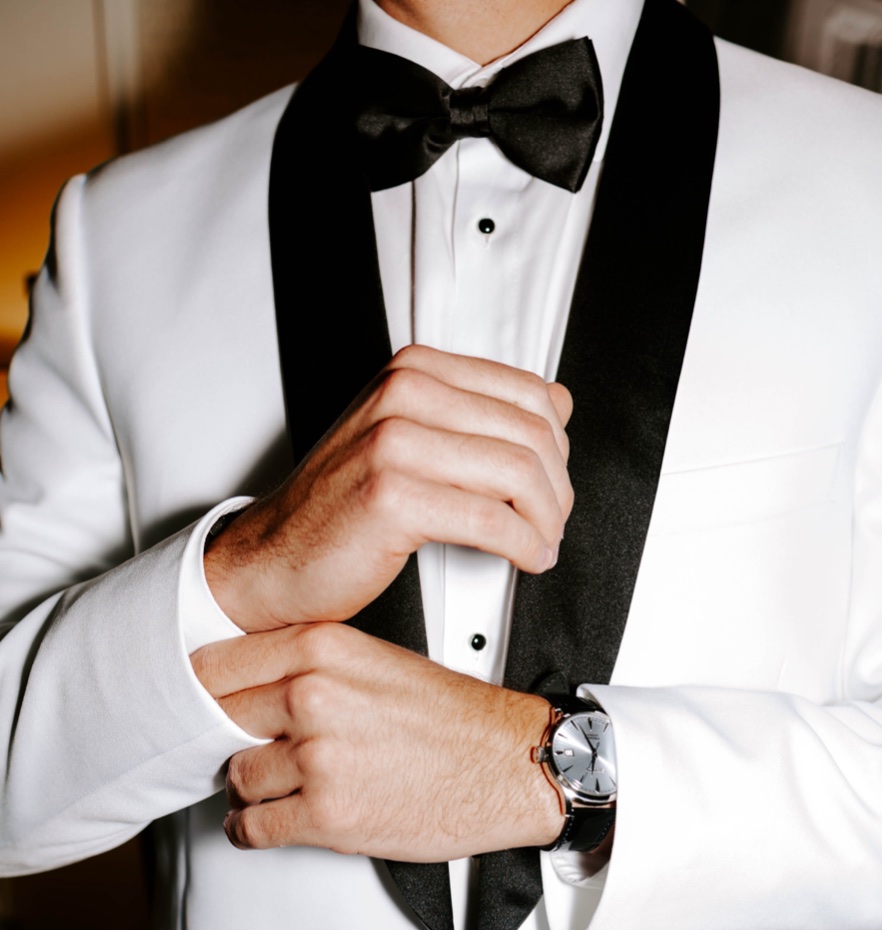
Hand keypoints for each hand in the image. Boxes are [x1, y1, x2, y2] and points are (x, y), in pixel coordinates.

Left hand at [192, 622, 563, 861]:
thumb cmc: (462, 721)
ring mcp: (317, 757)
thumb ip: (312, 667)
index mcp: (324, 648)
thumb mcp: (381, 662)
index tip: (201, 706)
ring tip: (281, 788)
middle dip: (229, 740)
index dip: (201, 691)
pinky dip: (256, 830)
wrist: (518, 766)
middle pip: (217, 720)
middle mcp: (314, 696)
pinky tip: (275, 820)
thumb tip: (251, 691)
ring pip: (236, 776)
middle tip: (249, 750)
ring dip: (253, 788)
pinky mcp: (327, 814)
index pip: (216, 665)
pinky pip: (252, 827)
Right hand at [206, 345, 575, 631]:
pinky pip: (491, 519)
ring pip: (518, 474)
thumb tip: (560, 401)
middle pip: (531, 435)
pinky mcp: (391, 495)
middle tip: (552, 524)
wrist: (274, 556)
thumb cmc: (346, 504)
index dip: (559, 447)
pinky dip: (524, 545)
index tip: (554, 484)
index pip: (530, 394)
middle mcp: (403, 393)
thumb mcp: (414, 439)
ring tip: (542, 544)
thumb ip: (481, 416)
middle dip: (557, 490)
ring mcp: (392, 441)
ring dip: (546, 521)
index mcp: (415, 372)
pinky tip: (527, 558)